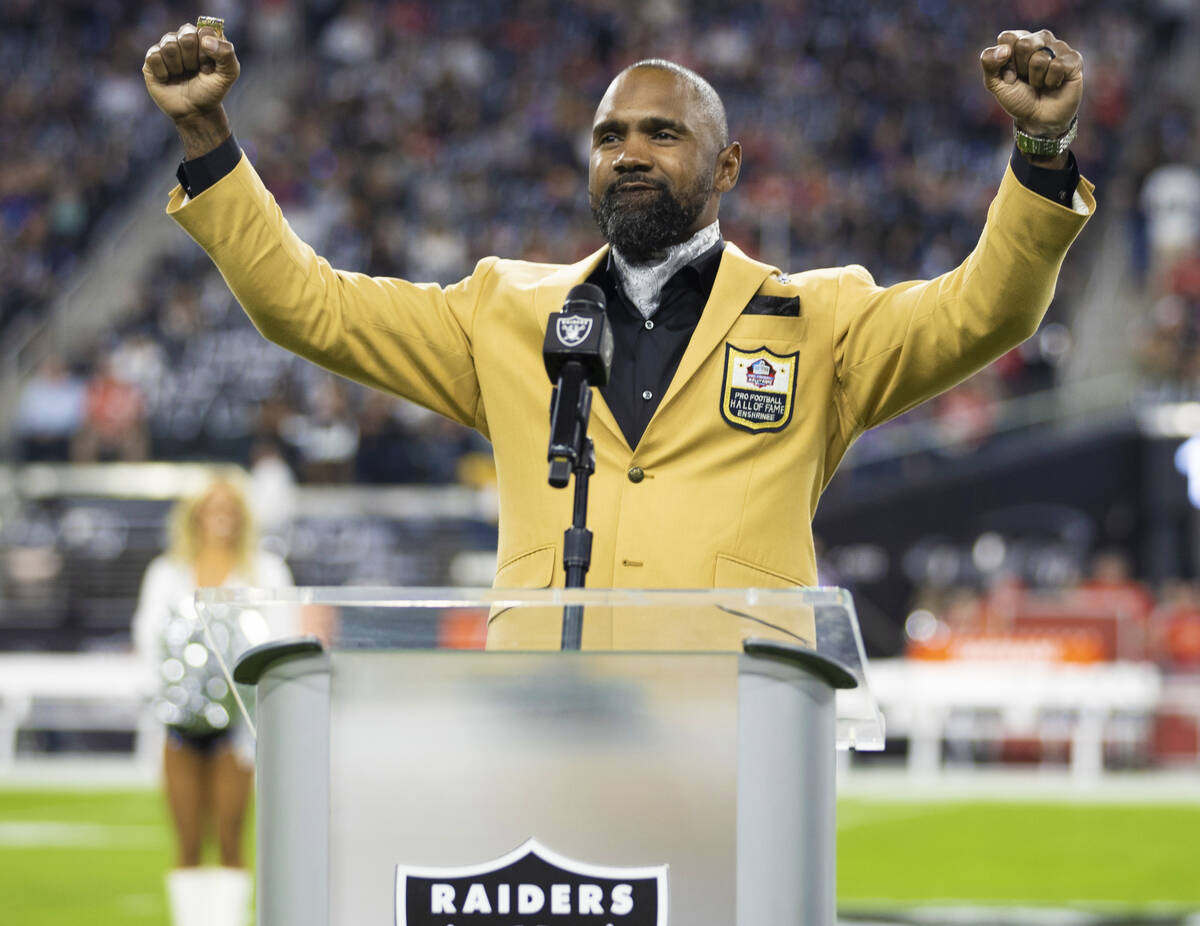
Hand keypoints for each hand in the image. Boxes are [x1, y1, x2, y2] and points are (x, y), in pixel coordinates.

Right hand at [143, 22, 239, 155]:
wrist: (194, 111)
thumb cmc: (211, 91)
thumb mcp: (228, 74)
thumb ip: (226, 54)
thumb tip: (206, 40)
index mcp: (204, 36)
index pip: (205, 31)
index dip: (208, 52)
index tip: (209, 66)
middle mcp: (184, 37)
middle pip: (186, 36)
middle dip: (193, 59)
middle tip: (195, 70)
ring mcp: (167, 46)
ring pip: (169, 45)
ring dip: (179, 67)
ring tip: (182, 75)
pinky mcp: (152, 58)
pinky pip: (154, 56)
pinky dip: (164, 72)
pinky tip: (168, 78)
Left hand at [980, 29, 1082, 137]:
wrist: (1037, 119)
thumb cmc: (1017, 98)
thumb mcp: (995, 83)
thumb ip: (989, 63)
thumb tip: (1004, 50)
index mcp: (1020, 40)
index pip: (1007, 37)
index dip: (1004, 62)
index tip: (1009, 75)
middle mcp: (1040, 38)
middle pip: (1024, 44)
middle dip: (1021, 69)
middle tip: (1026, 79)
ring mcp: (1059, 47)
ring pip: (1040, 58)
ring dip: (1036, 79)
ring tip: (1040, 83)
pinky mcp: (1074, 59)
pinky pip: (1058, 65)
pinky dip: (1051, 81)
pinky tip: (1054, 84)